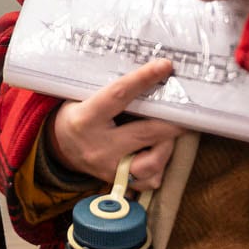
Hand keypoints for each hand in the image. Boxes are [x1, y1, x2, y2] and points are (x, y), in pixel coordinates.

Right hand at [47, 58, 185, 190]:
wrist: (59, 148)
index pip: (118, 95)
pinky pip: (149, 181)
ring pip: (152, 163)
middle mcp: (98, 146)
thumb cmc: (77, 115)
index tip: (165, 66)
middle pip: (145, 133)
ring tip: (169, 134)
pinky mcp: (118, 182)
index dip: (143, 79)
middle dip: (172, 122)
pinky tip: (157, 152)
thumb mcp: (83, 98)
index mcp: (86, 119)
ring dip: (168, 146)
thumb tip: (150, 72)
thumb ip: (112, 91)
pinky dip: (160, 166)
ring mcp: (109, 168)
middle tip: (189, 110)